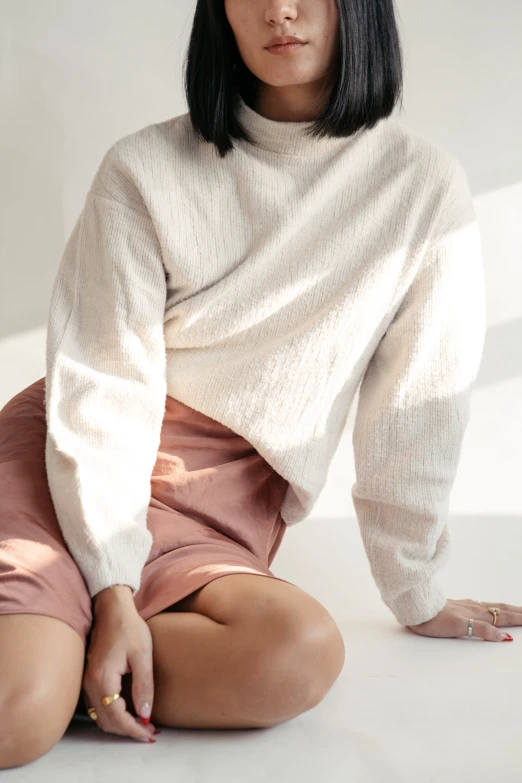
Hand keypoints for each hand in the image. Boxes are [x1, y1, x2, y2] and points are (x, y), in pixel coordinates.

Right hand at [82, 602, 158, 740]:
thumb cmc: (129, 628)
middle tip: (149, 732)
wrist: (111, 609)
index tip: (150, 734)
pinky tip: (128, 711)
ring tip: (141, 724)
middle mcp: (90, 683)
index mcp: (102, 678)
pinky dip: (112, 714)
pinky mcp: (89, 677)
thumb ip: (144, 685)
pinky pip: (97, 705)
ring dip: (119, 724)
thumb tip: (145, 715)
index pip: (116, 716)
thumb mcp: (142, 654)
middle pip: (106, 721)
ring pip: (100, 715)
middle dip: (127, 731)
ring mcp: (86, 681)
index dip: (133, 730)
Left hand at [406, 598, 515, 640]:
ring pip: (494, 606)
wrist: (416, 609)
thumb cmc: (434, 619)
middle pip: (503, 609)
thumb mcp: (459, 627)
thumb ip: (482, 630)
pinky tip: (491, 608)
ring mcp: (467, 606)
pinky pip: (483, 606)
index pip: (505, 616)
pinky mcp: (460, 606)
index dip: (520, 618)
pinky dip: (494, 607)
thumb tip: (505, 637)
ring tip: (519, 610)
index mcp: (478, 613)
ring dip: (509, 609)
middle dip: (519, 612)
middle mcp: (475, 607)